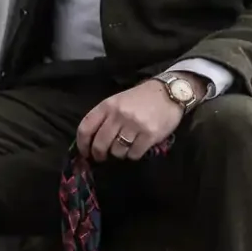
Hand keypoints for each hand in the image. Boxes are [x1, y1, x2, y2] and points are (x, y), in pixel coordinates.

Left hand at [76, 77, 197, 161]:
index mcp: (108, 105)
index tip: (85, 152)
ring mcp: (134, 125)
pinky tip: (137, 147)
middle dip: (99, 154)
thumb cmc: (141, 98)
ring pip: (117, 151)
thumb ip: (105, 117)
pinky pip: (134, 154)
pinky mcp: (149, 135)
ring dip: (119, 154)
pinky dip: (133, 154)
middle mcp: (119, 115)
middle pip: (100, 144)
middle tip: (102, 157)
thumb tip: (91, 141)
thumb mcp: (118, 101)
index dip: (82, 144)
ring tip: (124, 147)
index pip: (86, 127)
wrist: (169, 92)